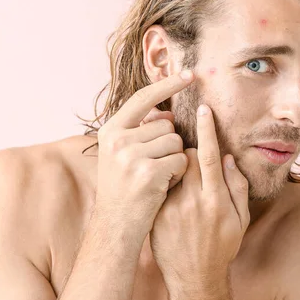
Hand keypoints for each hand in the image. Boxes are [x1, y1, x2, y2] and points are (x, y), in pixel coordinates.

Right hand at [94, 70, 193, 231]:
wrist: (116, 225)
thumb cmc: (125, 187)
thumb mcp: (123, 154)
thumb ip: (142, 131)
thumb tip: (168, 114)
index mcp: (110, 131)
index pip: (142, 98)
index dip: (167, 85)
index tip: (189, 75)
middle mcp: (117, 140)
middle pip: (167, 125)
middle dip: (169, 144)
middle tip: (152, 166)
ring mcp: (131, 156)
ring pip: (176, 142)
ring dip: (175, 159)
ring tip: (156, 177)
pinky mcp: (148, 172)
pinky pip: (180, 161)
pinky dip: (178, 173)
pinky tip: (162, 186)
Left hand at [150, 103, 249, 299]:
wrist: (193, 278)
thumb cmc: (222, 247)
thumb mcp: (241, 220)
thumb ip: (237, 187)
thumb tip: (227, 158)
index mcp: (215, 199)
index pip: (208, 154)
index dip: (205, 129)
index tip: (203, 108)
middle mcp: (191, 201)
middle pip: (185, 156)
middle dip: (189, 150)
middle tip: (194, 162)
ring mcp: (170, 207)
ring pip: (170, 167)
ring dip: (176, 164)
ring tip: (182, 177)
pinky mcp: (156, 213)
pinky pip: (159, 183)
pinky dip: (165, 178)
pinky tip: (170, 189)